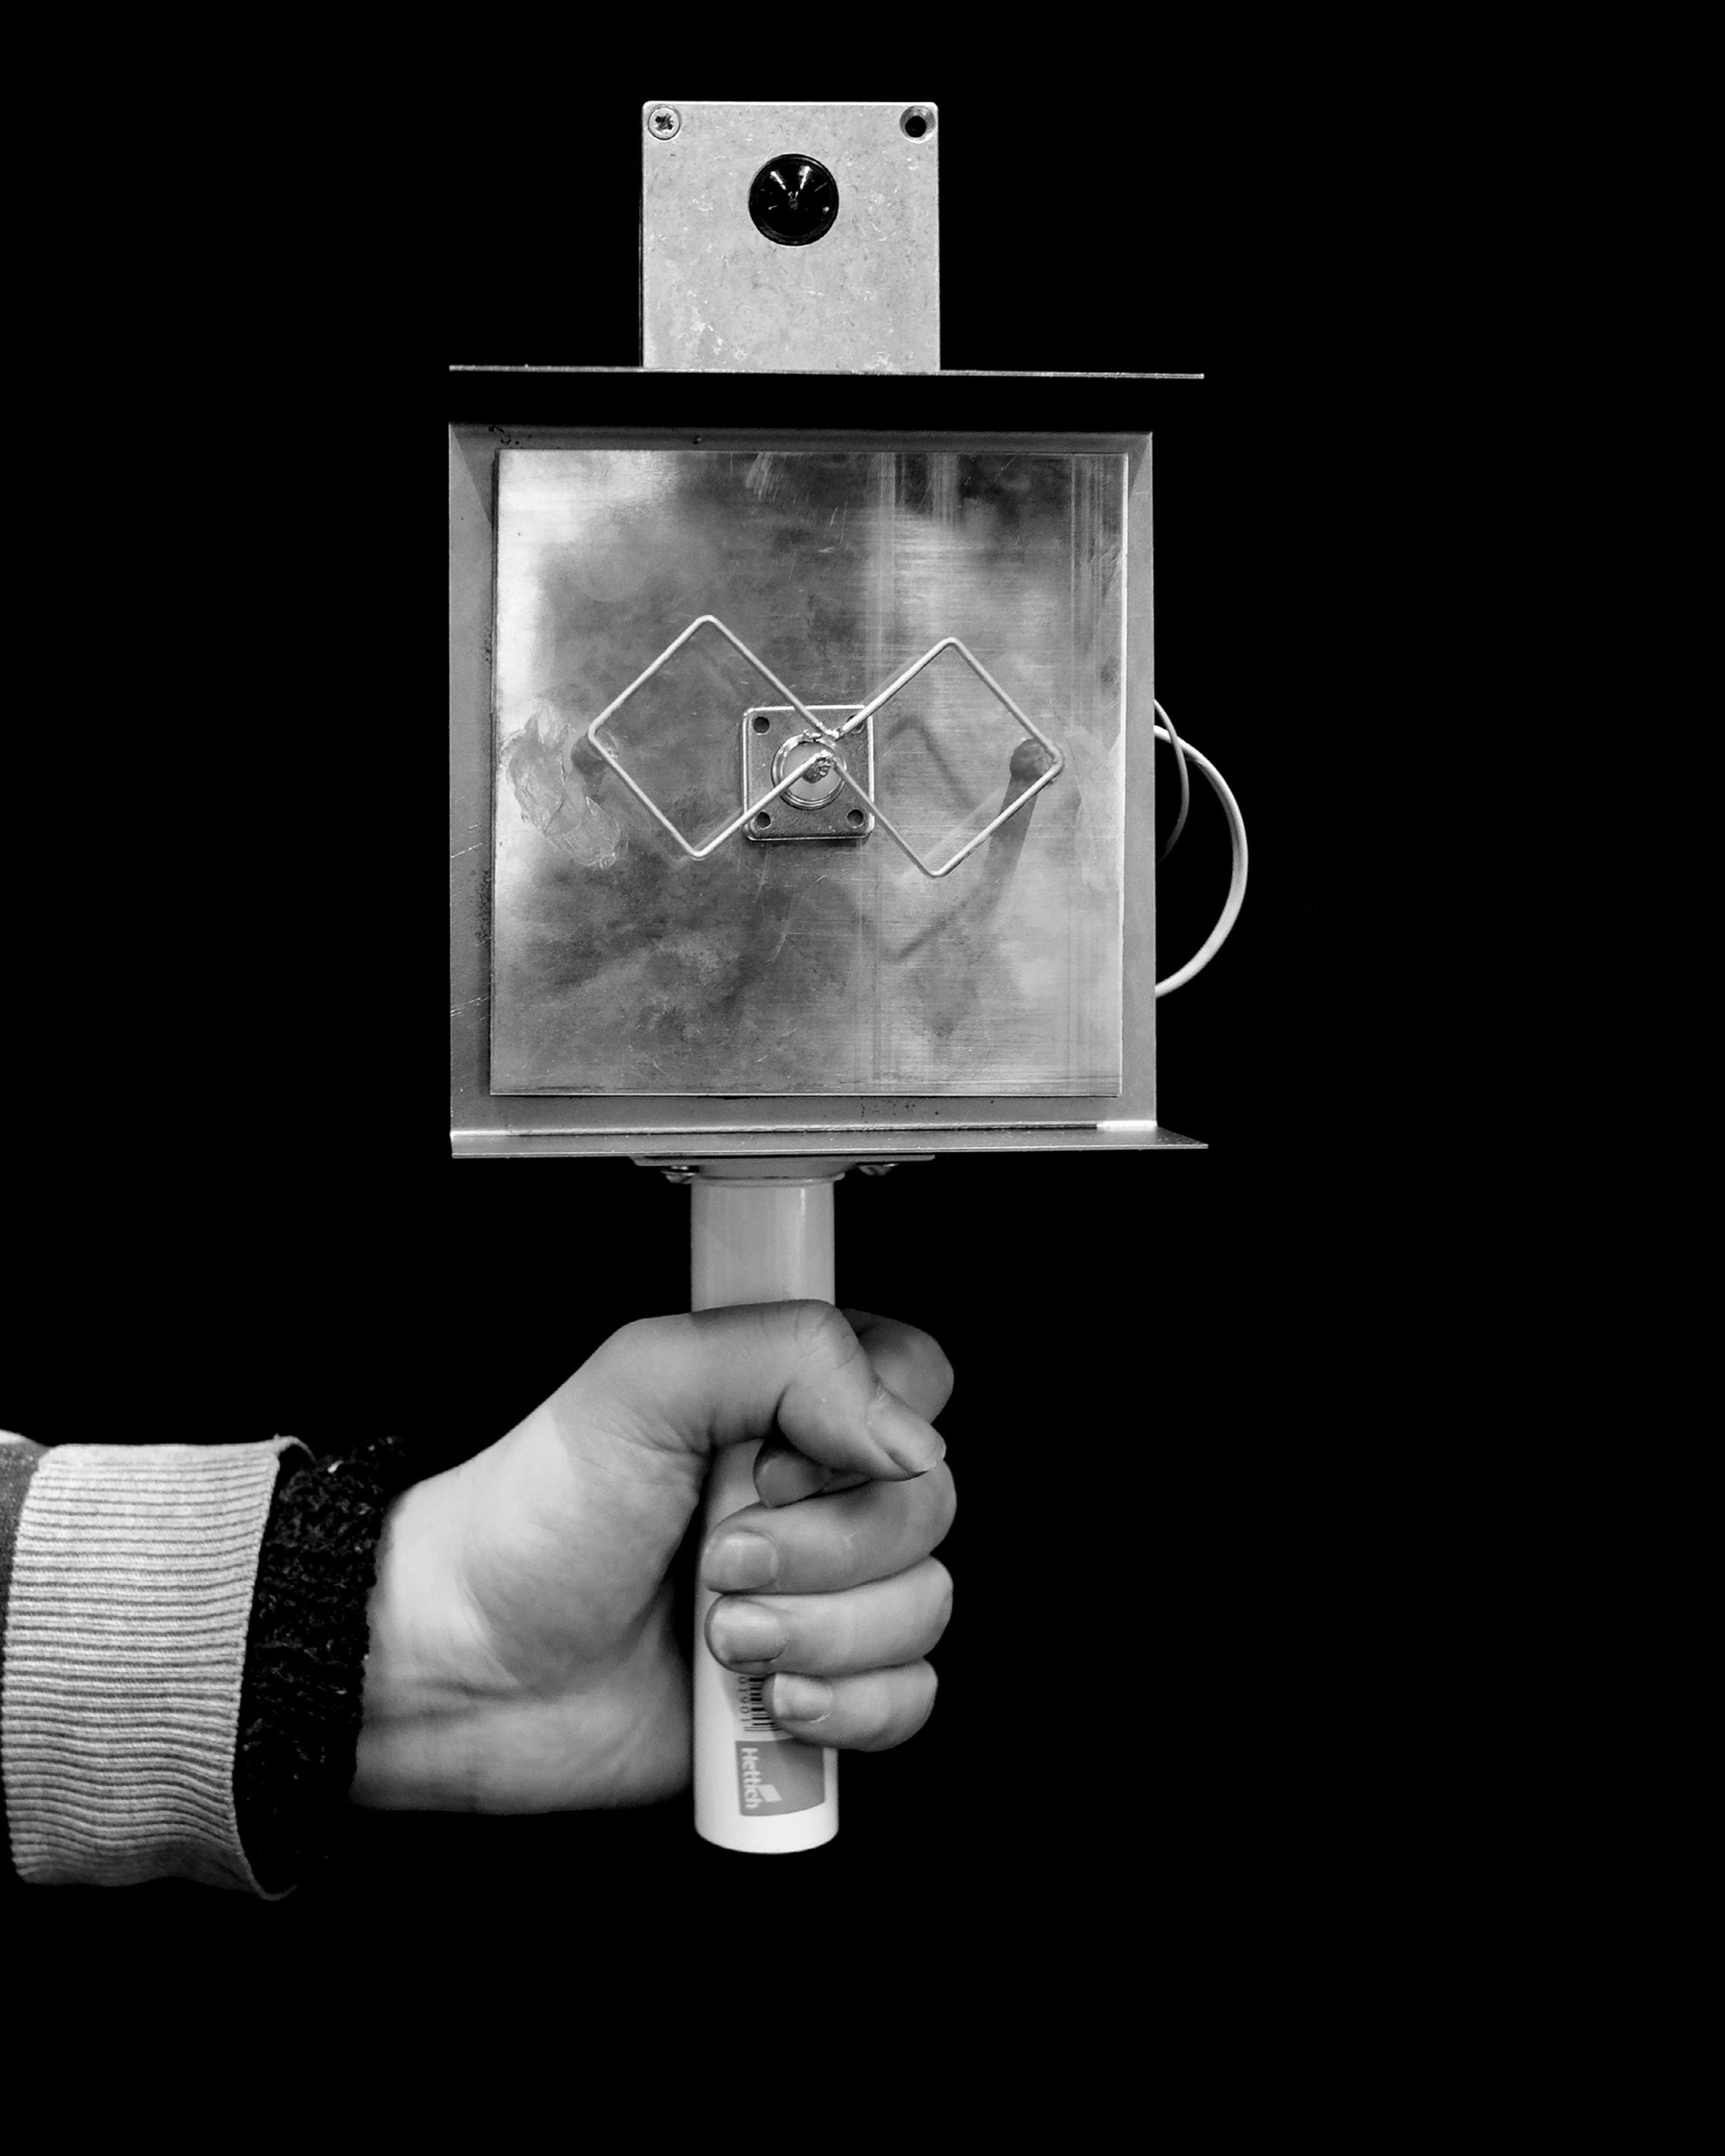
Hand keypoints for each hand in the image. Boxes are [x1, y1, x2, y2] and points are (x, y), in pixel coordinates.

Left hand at [350, 1303, 955, 1811]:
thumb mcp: (643, 1381)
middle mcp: (819, 1490)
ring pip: (924, 1607)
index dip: (874, 1428)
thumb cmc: (531, 1518)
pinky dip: (846, 1707)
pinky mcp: (818, 1684)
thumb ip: (789, 1357)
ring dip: (822, 1633)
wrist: (465, 1670)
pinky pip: (909, 1699)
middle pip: (928, 1505)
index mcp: (788, 1397)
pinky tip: (769, 1698)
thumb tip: (913, 1437)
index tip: (779, 1462)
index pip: (919, 1380)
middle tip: (719, 1559)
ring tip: (721, 1636)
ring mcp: (823, 1592)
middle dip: (826, 1551)